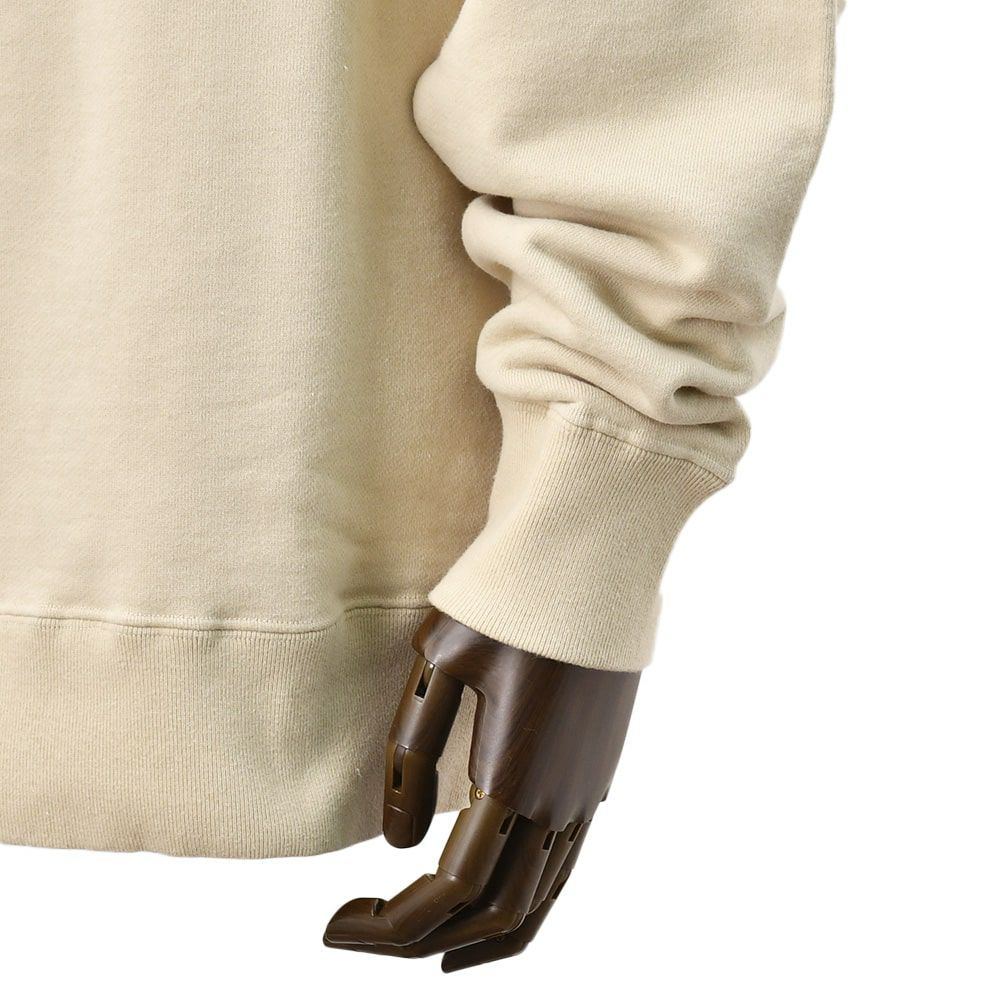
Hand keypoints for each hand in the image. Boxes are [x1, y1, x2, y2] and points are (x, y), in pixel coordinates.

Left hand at [322, 607, 640, 970]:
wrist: (589, 558)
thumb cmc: (506, 601)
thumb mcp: (439, 663)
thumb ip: (410, 756)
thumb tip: (394, 841)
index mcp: (513, 776)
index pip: (449, 890)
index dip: (389, 925)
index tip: (333, 925)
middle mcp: (558, 801)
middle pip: (493, 912)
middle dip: (421, 939)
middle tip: (361, 933)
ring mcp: (586, 793)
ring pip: (539, 902)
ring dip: (479, 938)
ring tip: (428, 946)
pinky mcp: (597, 775)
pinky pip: (564, 869)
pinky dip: (526, 906)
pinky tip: (496, 901)